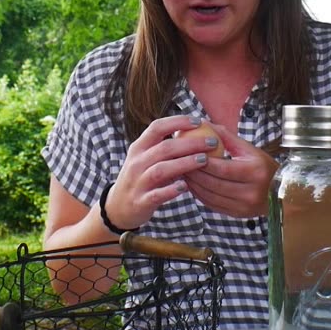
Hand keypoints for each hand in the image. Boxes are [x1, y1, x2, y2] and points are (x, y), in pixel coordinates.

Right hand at [103, 115, 218, 228]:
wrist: (118, 207)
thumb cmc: (141, 178)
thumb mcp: (146, 159)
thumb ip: (165, 147)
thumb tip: (197, 132)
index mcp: (138, 148)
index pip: (157, 127)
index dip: (178, 122)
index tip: (199, 122)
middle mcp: (136, 162)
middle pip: (164, 148)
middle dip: (190, 143)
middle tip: (212, 142)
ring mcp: (137, 182)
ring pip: (161, 170)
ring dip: (184, 164)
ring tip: (204, 160)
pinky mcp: (141, 201)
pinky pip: (156, 195)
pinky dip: (170, 191)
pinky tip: (185, 187)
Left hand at [183, 123, 277, 217]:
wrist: (281, 191)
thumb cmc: (263, 166)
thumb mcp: (249, 150)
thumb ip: (226, 137)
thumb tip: (203, 123)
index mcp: (255, 172)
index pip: (223, 168)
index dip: (203, 162)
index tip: (189, 153)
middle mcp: (251, 192)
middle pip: (214, 183)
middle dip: (194, 174)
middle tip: (180, 163)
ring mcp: (244, 206)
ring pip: (210, 196)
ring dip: (194, 185)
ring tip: (183, 173)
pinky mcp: (238, 215)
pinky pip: (212, 205)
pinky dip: (199, 195)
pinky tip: (192, 185)